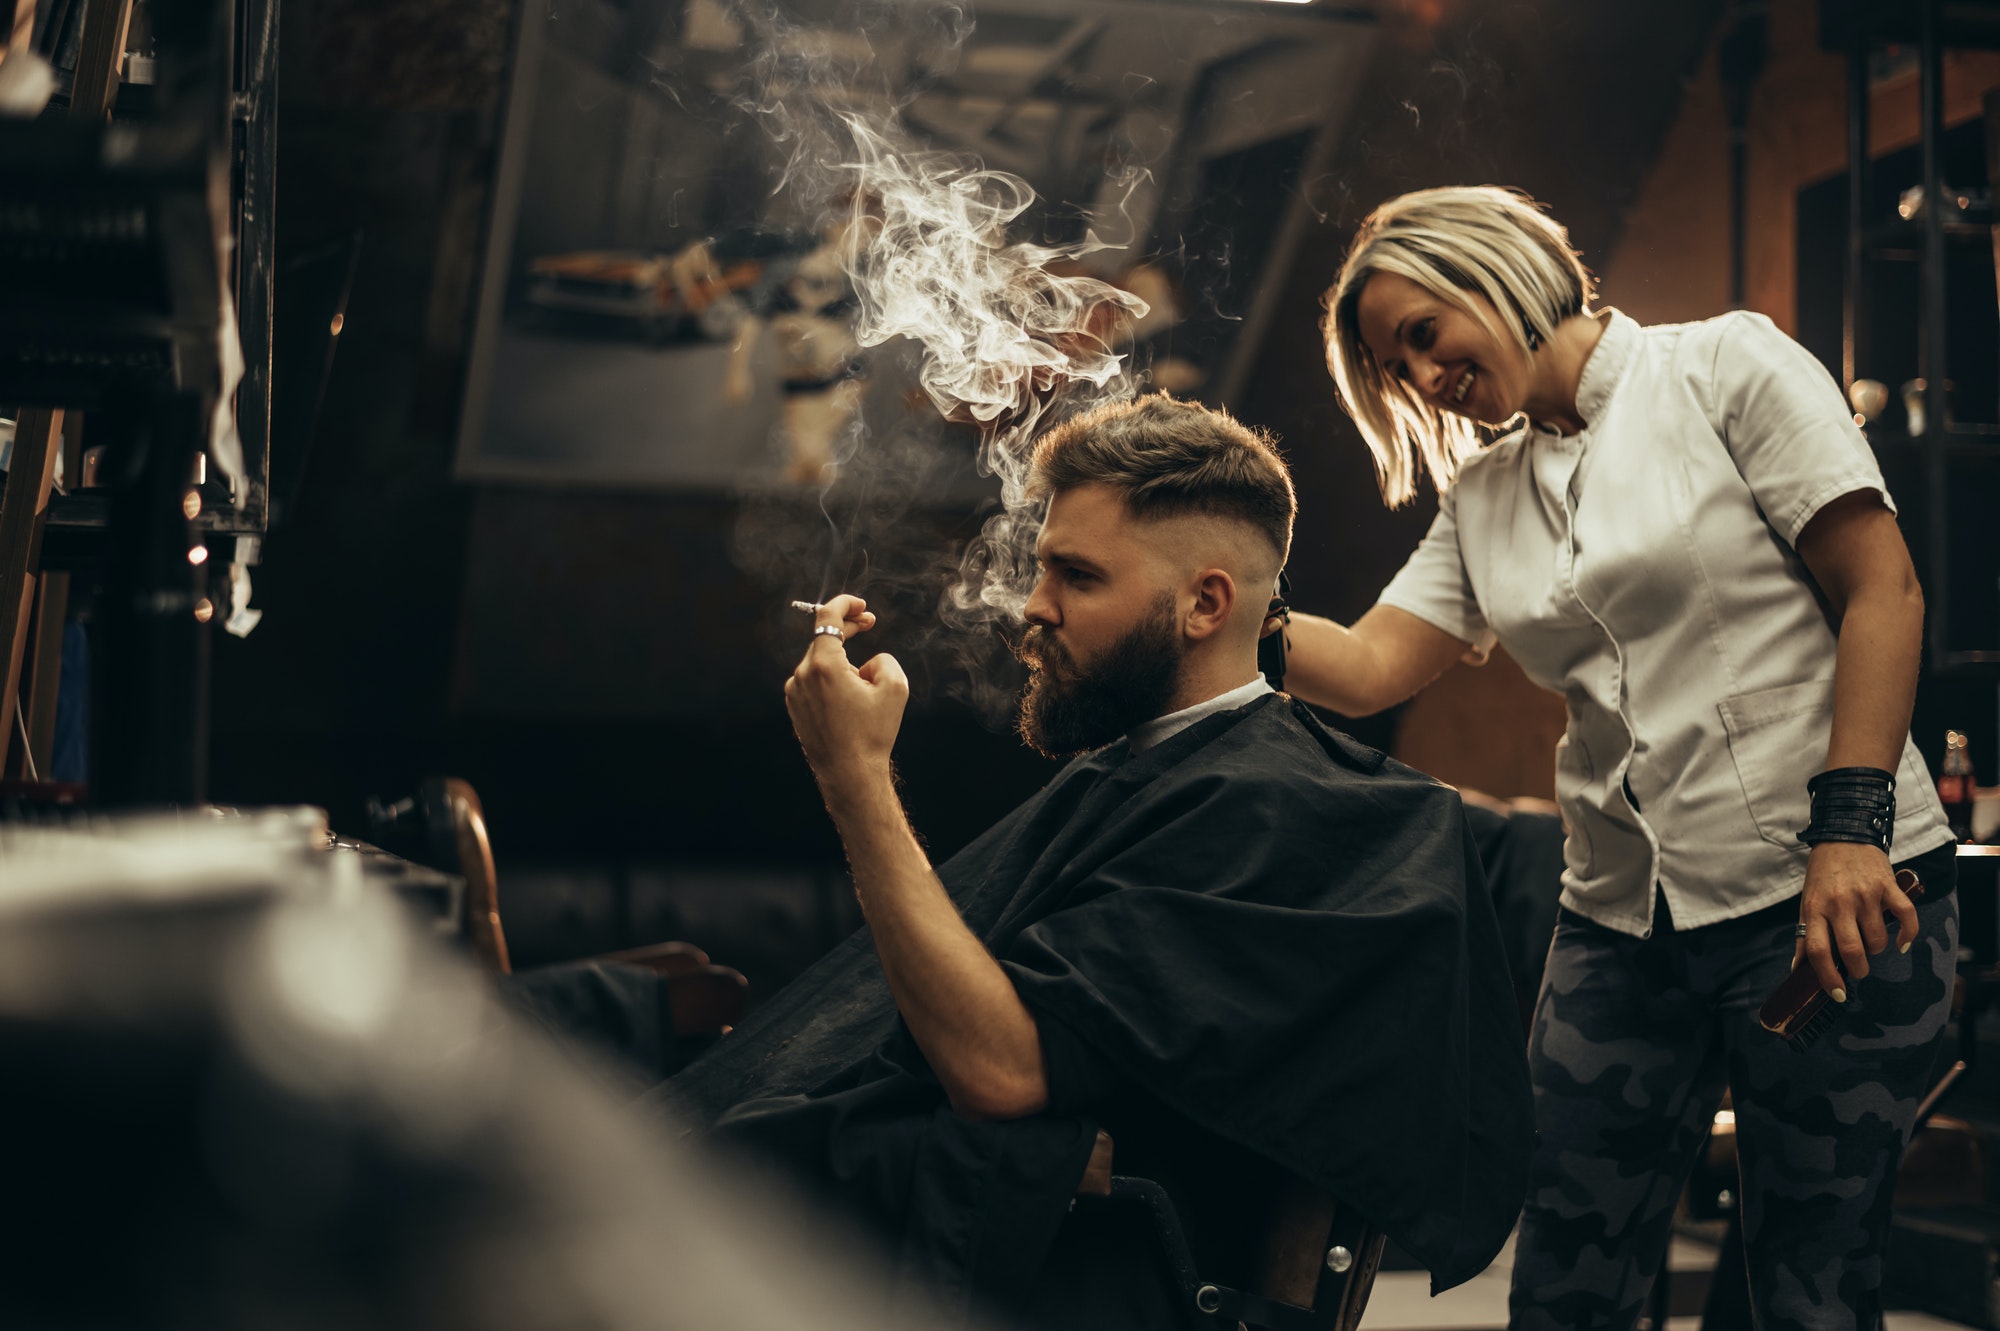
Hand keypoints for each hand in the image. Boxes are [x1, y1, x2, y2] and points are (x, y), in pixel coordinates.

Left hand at [783, 595, 903, 790]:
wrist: (849, 774)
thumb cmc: (872, 734)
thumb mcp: (895, 689)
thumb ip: (885, 660)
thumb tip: (869, 663)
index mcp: (823, 665)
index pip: (827, 617)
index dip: (845, 603)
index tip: (861, 606)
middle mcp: (802, 675)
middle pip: (824, 638)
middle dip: (847, 628)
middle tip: (868, 623)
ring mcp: (795, 692)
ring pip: (821, 662)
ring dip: (842, 661)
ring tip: (865, 687)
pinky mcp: (795, 707)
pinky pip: (814, 681)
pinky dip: (831, 679)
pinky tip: (850, 700)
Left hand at [1794, 840, 1917, 999]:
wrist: (1844, 836)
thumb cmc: (1823, 876)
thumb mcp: (1806, 902)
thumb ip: (1804, 935)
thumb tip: (1798, 969)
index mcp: (1814, 908)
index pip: (1817, 950)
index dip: (1827, 977)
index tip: (1837, 993)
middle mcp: (1839, 903)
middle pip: (1851, 950)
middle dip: (1858, 969)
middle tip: (1859, 969)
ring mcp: (1865, 895)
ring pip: (1877, 940)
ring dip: (1877, 950)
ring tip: (1870, 942)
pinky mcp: (1888, 887)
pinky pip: (1906, 917)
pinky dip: (1907, 935)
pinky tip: (1901, 943)